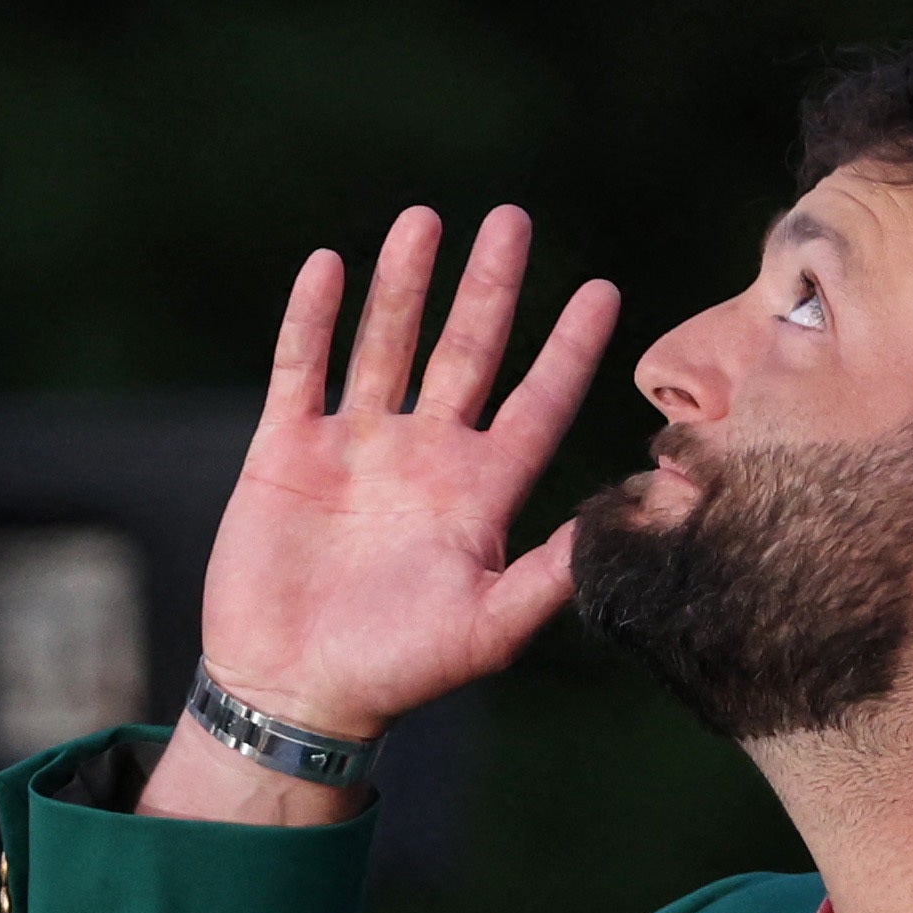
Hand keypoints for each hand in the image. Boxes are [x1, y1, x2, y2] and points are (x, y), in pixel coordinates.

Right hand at [150, 206, 617, 823]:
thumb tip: (625, 518)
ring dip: (403, 284)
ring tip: (424, 220)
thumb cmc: (395, 672)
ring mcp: (354, 449)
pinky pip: (300, 369)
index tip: (600, 289)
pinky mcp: (286, 451)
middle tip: (510, 219)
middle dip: (487, 287)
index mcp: (477, 494)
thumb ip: (551, 572)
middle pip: (464, 353)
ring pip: (385, 344)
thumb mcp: (488, 628)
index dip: (567, 349)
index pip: (536, 404)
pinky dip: (313, 319)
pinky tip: (329, 265)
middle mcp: (422, 459)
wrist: (292, 694)